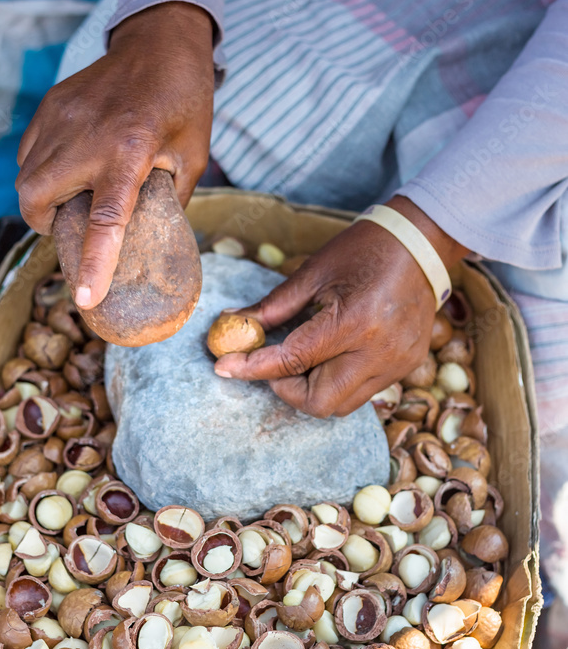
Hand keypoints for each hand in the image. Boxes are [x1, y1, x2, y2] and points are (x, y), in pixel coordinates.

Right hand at [16, 1, 214, 308]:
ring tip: (73, 196)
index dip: (94, 262)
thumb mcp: (192, 157)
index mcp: (131, 152)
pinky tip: (68, 167)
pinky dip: (41, 169)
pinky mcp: (51, 104)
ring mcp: (62, 117)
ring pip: (26, 176)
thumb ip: (169, 201)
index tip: (86, 297)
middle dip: (45, 225)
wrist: (161, 41)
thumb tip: (154, 240)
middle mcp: (87, 135)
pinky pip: (30, 150)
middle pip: (36, 199)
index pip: (105, 220)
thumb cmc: (184, 101)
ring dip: (41, 199)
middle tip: (69, 228)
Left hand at [213, 198, 467, 416]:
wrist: (422, 243)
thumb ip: (274, 307)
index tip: (225, 367)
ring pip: (342, 405)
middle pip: (319, 402)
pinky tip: (331, 354)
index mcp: (353, 323)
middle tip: (274, 364)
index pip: (292, 361)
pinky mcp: (406, 366)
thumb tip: (234, 323)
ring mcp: (396, 363)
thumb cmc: (365, 250)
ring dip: (312, 388)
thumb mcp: (313, 273)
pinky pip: (363, 392)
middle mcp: (378, 352)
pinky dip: (337, 381)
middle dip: (286, 389)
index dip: (253, 368)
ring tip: (305, 356)